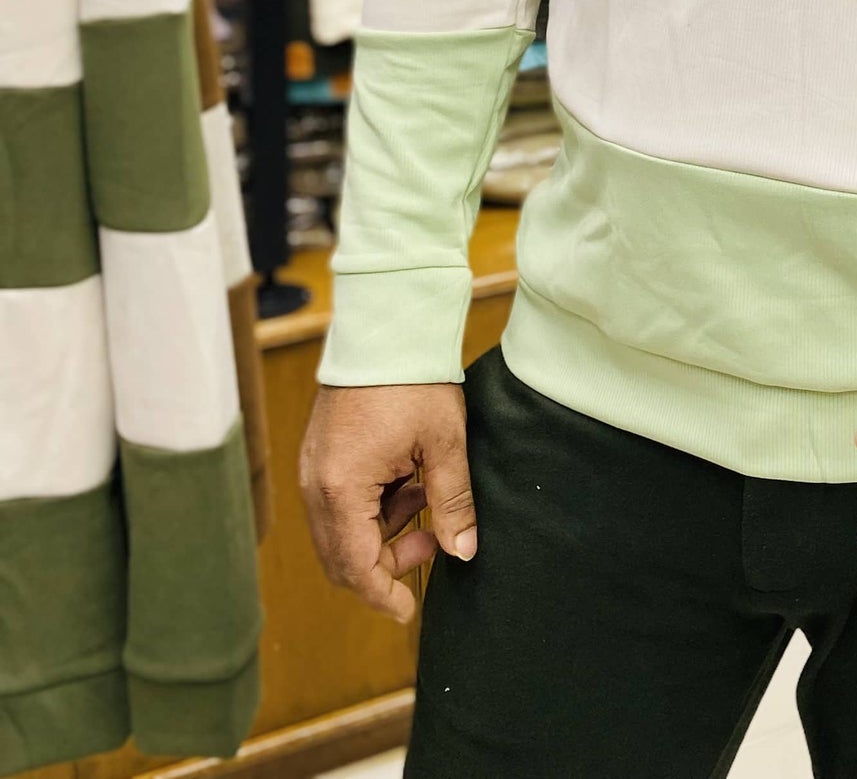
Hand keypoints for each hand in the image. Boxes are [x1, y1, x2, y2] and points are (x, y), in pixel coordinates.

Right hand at [299, 381, 475, 623]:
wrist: (387, 325)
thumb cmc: (415, 379)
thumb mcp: (444, 443)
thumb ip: (452, 503)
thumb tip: (463, 552)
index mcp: (342, 488)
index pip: (355, 567)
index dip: (383, 595)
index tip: (409, 610)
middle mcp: (315, 485)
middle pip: (341, 557)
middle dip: (385, 564)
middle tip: (432, 543)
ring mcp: (312, 469)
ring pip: (340, 532)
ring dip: (380, 534)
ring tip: (426, 505)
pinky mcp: (319, 455)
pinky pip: (339, 504)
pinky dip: (371, 509)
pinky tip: (408, 485)